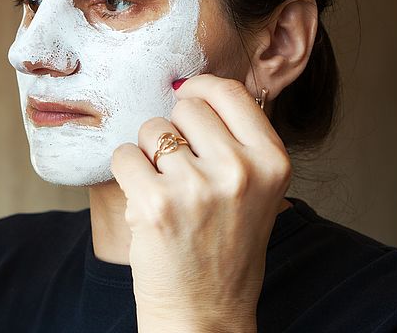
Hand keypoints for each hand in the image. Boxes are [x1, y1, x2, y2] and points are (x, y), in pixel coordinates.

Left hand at [111, 74, 291, 332]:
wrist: (205, 313)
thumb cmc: (225, 246)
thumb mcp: (256, 189)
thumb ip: (235, 139)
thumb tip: (191, 86)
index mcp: (272, 161)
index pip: (227, 91)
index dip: (199, 88)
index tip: (186, 98)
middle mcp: (240, 170)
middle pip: (185, 107)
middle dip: (174, 131)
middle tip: (181, 172)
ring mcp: (197, 187)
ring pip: (151, 130)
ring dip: (149, 155)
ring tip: (168, 193)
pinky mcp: (155, 204)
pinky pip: (124, 155)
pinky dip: (126, 174)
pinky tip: (145, 202)